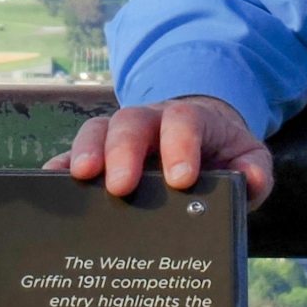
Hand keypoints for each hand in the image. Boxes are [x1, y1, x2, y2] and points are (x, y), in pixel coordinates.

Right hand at [44, 95, 273, 205]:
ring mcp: (119, 134)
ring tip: (81, 177)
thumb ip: (255, 171)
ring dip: (87, 151)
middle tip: (121, 186)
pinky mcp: (98, 152)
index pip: (183, 122)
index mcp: (189, 120)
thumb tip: (252, 184)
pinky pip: (74, 152)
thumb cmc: (221, 153)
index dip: (180, 146)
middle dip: (124, 151)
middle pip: (131, 122)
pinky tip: (51, 181)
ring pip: (97, 129)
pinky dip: (61, 165)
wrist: (199, 139)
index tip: (180, 180)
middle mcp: (149, 120)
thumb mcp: (246, 159)